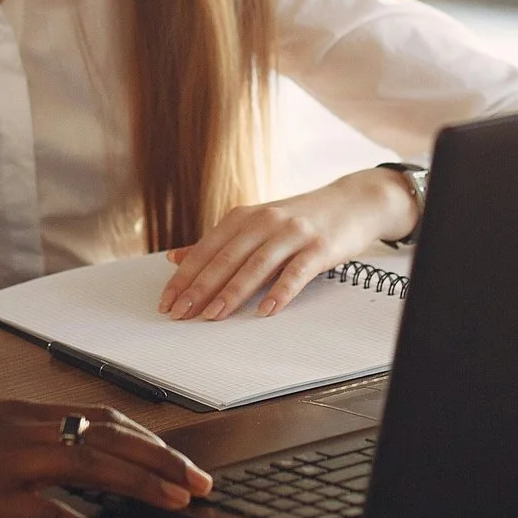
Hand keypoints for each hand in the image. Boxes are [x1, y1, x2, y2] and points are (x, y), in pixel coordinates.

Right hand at [0, 401, 213, 517]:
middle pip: (110, 437)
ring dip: (144, 486)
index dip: (145, 438)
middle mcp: (21, 428)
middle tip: (201, 483)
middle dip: (163, 461)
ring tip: (181, 504)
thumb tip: (64, 457)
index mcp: (19, 410)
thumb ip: (19, 438)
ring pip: (95, 466)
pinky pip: (54, 516)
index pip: (99, 417)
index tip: (176, 458)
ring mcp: (7, 462)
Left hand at [157, 167, 415, 321]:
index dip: (184, 277)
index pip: (206, 249)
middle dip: (199, 288)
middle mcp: (264, 221)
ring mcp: (292, 233)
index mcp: (243, 216)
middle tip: (180, 313)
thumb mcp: (254, 223)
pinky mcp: (319, 247)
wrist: (350, 202)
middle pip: (226, 258)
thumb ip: (218, 242)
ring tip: (213, 315)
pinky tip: (266, 310)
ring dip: (232, 292)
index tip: (167, 301)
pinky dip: (280, 292)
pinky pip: (296, 272)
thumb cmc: (298, 218)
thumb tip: (176, 259)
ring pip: (256, 265)